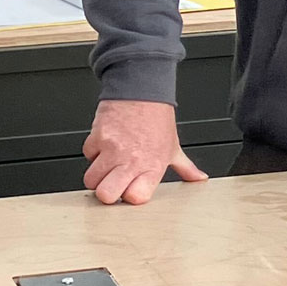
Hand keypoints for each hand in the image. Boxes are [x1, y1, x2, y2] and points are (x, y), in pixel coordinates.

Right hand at [82, 99, 207, 203]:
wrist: (142, 87)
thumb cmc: (157, 117)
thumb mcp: (173, 145)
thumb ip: (185, 167)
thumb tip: (198, 178)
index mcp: (153, 165)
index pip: (135, 198)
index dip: (129, 196)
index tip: (130, 188)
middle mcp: (132, 159)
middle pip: (106, 195)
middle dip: (107, 191)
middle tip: (114, 180)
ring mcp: (113, 149)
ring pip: (91, 180)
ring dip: (98, 173)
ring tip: (110, 161)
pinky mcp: (98, 136)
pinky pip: (87, 155)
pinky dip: (94, 151)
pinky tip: (106, 143)